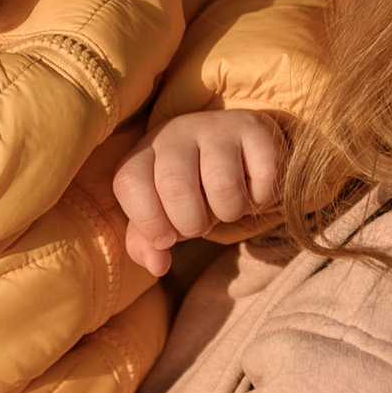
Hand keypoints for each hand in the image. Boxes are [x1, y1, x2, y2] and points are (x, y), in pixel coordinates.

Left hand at [111, 110, 289, 275]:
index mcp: (145, 152)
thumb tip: (157, 266)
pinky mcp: (253, 128)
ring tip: (227, 205)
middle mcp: (177, 132)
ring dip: (229, 213)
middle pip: (175, 188)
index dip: (148, 221)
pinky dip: (259, 198)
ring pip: (222, 186)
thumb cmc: (193, 189)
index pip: (129, 182)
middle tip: (202, 222)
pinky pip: (262, 176)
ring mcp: (217, 127)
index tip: (166, 239)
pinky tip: (251, 188)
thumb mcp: (162, 213)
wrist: (237, 151)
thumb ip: (148, 242)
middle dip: (191, 224)